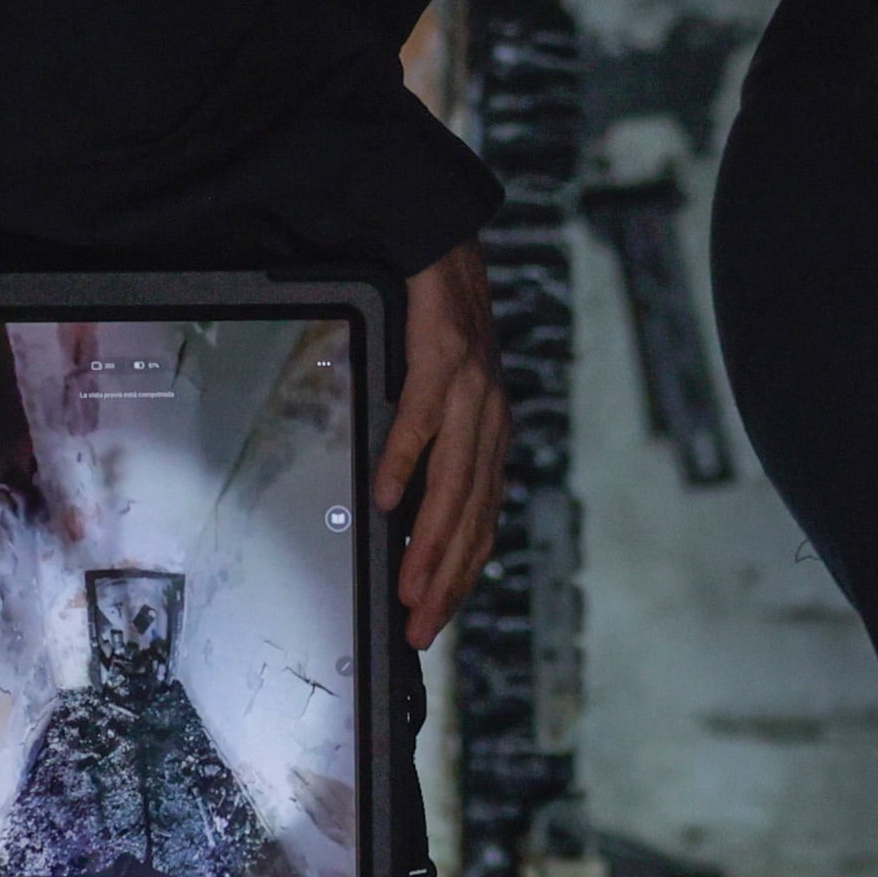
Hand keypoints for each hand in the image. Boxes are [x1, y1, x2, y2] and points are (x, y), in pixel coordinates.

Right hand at [375, 243, 505, 649]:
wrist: (445, 250)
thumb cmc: (442, 327)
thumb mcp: (448, 399)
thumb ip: (437, 452)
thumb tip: (405, 511)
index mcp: (490, 435)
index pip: (482, 522)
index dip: (460, 575)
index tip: (435, 618)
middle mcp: (489, 419)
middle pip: (472, 516)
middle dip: (446, 579)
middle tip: (420, 626)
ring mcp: (470, 390)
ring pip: (454, 483)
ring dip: (430, 542)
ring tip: (409, 585)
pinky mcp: (442, 358)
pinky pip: (423, 421)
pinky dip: (405, 463)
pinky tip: (387, 499)